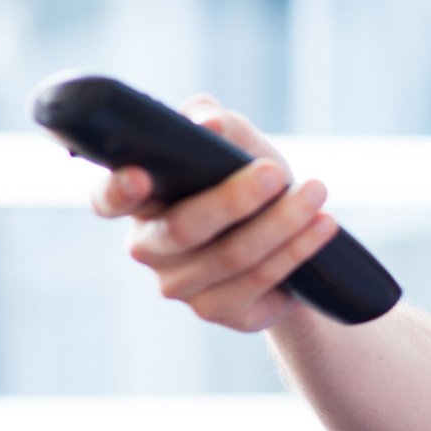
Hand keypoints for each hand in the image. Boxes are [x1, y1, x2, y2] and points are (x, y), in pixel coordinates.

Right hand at [91, 96, 339, 332]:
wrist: (290, 236)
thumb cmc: (247, 177)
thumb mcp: (234, 141)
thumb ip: (214, 120)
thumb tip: (206, 122)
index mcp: (140, 200)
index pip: (108, 199)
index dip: (116, 190)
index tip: (139, 176)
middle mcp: (150, 248)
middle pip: (184, 229)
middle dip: (234, 199)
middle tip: (274, 173)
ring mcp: (182, 285)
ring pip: (231, 257)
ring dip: (281, 223)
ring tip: (316, 193)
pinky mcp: (221, 311)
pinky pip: (259, 282)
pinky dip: (296, 250)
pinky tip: (322, 227)